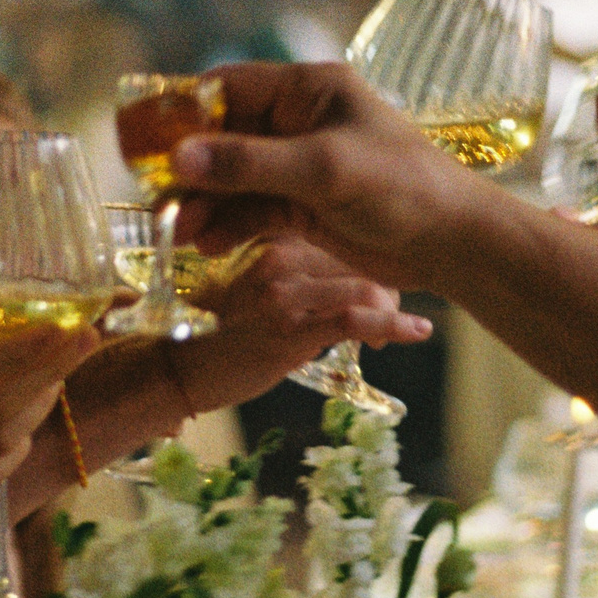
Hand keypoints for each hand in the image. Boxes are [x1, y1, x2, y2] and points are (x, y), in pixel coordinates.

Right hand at [168, 61, 475, 292]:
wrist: (451, 242)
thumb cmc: (401, 187)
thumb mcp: (322, 170)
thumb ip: (249, 164)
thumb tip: (179, 157)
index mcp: (308, 90)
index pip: (229, 87)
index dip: (185, 111)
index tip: (146, 141)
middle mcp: (299, 122)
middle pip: (224, 137)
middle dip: (191, 169)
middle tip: (158, 198)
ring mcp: (300, 166)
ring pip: (234, 179)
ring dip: (206, 203)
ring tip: (180, 231)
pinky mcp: (303, 206)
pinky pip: (252, 210)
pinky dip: (229, 225)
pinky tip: (208, 244)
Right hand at [168, 237, 433, 414]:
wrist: (181, 372)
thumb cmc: (220, 328)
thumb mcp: (255, 282)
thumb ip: (298, 265)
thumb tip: (351, 268)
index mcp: (270, 233)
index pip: (335, 225)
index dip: (367, 248)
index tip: (386, 273)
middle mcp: (277, 253)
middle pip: (358, 253)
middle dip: (386, 279)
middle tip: (394, 305)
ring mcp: (285, 291)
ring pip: (364, 284)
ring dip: (390, 306)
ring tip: (403, 324)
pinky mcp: (292, 328)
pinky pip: (356, 318)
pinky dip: (392, 324)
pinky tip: (417, 331)